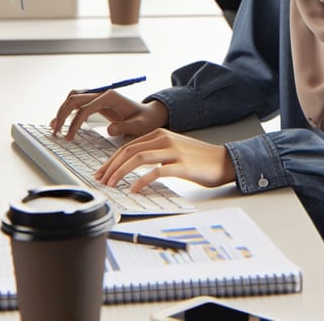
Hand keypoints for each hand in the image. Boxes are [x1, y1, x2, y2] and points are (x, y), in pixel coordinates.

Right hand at [50, 89, 168, 140]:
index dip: (75, 123)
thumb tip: (109, 129)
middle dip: (62, 114)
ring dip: (62, 111)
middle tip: (56, 132)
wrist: (149, 115)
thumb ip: (125, 127)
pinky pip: (77, 103)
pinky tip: (59, 123)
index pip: (86, 107)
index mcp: (111, 96)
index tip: (68, 137)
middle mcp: (103, 92)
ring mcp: (98, 96)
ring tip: (54, 128)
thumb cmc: (146, 120)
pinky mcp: (96, 102)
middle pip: (75, 98)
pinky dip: (66, 111)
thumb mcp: (139, 126)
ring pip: (73, 98)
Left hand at [94, 128, 235, 191]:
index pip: (128, 146)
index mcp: (161, 134)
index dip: (111, 160)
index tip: (101, 173)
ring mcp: (174, 151)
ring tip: (112, 184)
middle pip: (129, 150)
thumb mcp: (173, 148)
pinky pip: (156, 171)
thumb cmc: (198, 158)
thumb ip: (155, 152)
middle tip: (101, 180)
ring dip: (120, 172)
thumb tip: (131, 165)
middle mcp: (165, 139)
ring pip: (138, 158)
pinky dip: (141, 181)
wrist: (223, 161)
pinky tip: (133, 189)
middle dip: (110, 166)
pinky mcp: (182, 165)